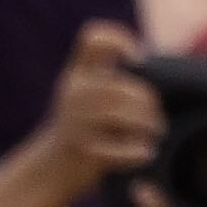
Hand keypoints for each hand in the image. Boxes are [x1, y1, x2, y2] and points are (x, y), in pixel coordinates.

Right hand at [33, 24, 163, 194]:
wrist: (51, 168)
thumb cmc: (80, 126)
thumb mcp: (86, 93)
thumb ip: (108, 73)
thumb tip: (147, 55)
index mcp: (76, 75)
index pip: (94, 39)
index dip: (121, 41)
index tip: (139, 60)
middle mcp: (73, 93)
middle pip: (124, 87)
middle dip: (148, 103)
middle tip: (155, 119)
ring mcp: (76, 122)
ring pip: (125, 115)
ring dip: (149, 125)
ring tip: (155, 132)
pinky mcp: (84, 151)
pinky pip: (123, 148)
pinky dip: (139, 152)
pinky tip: (146, 153)